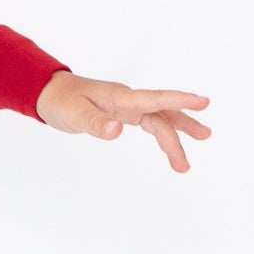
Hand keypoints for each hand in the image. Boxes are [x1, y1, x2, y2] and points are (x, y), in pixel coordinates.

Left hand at [34, 72, 211, 172]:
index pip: (154, 99)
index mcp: (120, 97)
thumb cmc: (60, 101)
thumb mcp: (73, 114)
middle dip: (182, 129)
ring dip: (174, 137)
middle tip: (205, 137)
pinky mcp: (122, 113)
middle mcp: (128, 100)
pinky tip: (169, 145)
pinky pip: (148, 123)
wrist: (48, 93)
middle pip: (161, 115)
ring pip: (158, 120)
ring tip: (186, 161)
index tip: (204, 102)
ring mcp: (126, 107)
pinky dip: (160, 134)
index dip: (179, 100)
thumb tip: (117, 131)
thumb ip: (94, 123)